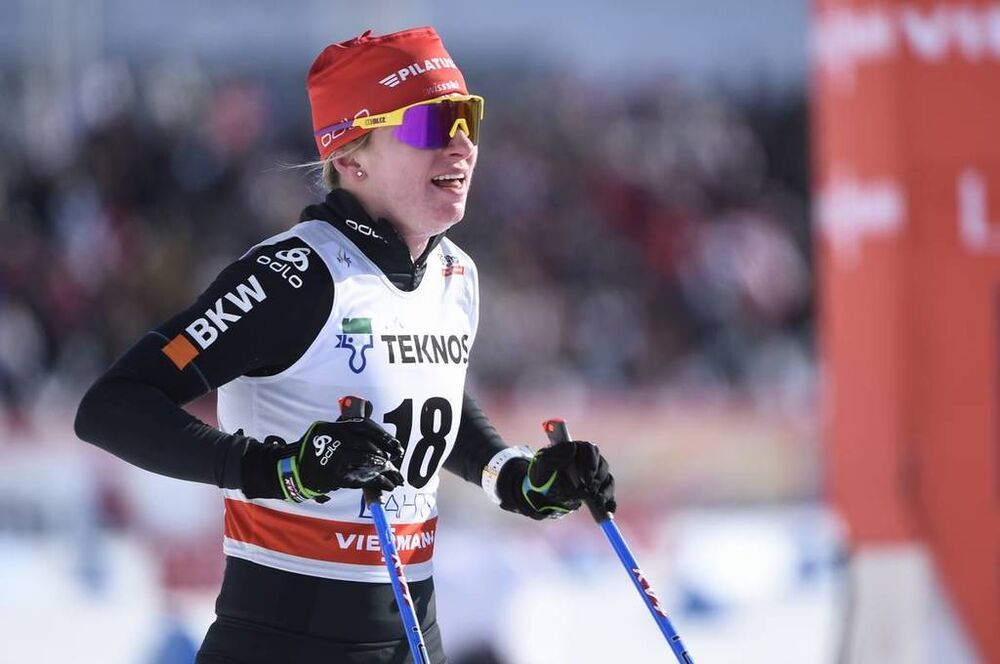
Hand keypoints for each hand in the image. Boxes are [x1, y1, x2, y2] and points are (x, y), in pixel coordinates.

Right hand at [242, 416, 403, 502]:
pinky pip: (361, 479)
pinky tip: (387, 485)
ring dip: (382, 467)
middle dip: (384, 452)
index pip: (365, 426)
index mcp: (334, 427)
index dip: (382, 435)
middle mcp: (335, 441)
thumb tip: (374, 424)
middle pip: (367, 444)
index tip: (395, 444)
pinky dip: (377, 483)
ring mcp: (334, 459)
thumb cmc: (313, 450)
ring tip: (392, 472)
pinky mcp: (334, 476)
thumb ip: (347, 428)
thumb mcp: (326, 431)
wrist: (292, 469)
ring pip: (366, 461)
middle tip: (394, 458)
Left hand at [503, 440, 615, 519]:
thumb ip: (555, 454)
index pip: (590, 449)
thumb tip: (573, 446)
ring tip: (598, 503)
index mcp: (576, 449)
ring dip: (605, 491)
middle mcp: (588, 460)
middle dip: (597, 479)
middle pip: (602, 465)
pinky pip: (609, 494)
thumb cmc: (541, 474)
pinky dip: (610, 503)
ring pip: (607, 479)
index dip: (591, 462)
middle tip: (590, 491)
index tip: (586, 478)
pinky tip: (609, 511)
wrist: (541, 493)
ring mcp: (595, 475)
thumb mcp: (542, 464)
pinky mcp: (598, 490)